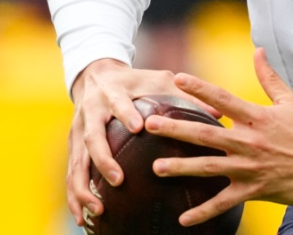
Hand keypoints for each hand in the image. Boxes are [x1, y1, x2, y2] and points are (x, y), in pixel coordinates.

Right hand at [66, 59, 200, 227]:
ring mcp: (78, 132)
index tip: (138, 127)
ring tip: (99, 208)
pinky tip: (83, 218)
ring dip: (84, 187)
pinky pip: (72, 175)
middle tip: (119, 179)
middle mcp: (91, 113)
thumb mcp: (158, 80)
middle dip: (103, 159)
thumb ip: (185, 95)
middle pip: (92, 137)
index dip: (125, 113)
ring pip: (77, 162)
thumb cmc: (136, 81)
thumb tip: (219, 114)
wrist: (95, 75)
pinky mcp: (73, 147)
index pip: (117, 102)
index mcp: (112, 93)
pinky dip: (75, 196)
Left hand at [147, 48, 292, 225]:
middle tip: (150, 124)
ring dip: (181, 167)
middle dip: (176, 128)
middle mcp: (249, 141)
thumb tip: (258, 51)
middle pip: (206, 133)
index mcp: (257, 116)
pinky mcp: (253, 189)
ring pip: (208, 167)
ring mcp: (249, 166)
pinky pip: (224, 202)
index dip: (199, 88)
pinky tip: (183, 218)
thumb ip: (269, 77)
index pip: (223, 98)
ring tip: (156, 167)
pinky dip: (203, 212)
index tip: (177, 79)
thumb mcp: (290, 101)